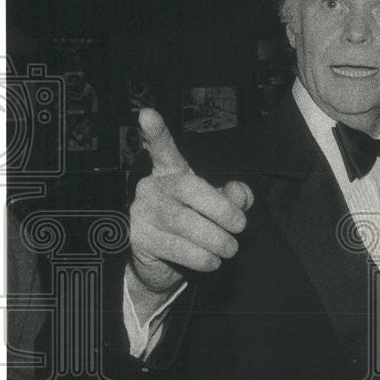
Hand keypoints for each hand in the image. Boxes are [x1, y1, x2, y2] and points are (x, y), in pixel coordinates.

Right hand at [128, 108, 253, 304]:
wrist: (164, 264)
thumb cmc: (193, 228)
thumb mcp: (217, 209)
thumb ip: (233, 197)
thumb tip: (240, 193)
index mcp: (171, 173)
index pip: (163, 150)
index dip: (156, 133)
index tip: (147, 114)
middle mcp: (152, 188)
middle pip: (189, 189)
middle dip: (222, 210)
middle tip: (240, 226)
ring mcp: (142, 212)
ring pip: (185, 223)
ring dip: (216, 239)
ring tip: (230, 248)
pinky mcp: (139, 239)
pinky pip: (178, 248)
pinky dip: (202, 257)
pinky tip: (212, 260)